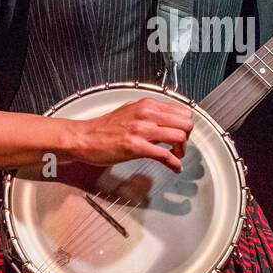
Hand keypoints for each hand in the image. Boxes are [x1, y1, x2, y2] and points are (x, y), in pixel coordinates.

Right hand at [72, 98, 193, 173]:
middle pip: (185, 122)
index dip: (185, 124)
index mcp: (147, 105)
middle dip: (188, 136)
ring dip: (182, 150)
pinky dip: (174, 163)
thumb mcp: (130, 111)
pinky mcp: (137, 147)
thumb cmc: (103, 127)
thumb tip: (164, 120)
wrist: (84, 137)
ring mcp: (142, 130)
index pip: (181, 110)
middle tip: (180, 145)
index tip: (182, 133)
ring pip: (180, 136)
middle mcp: (147, 114)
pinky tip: (175, 167)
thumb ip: (149, 114)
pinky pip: (165, 155)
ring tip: (177, 156)